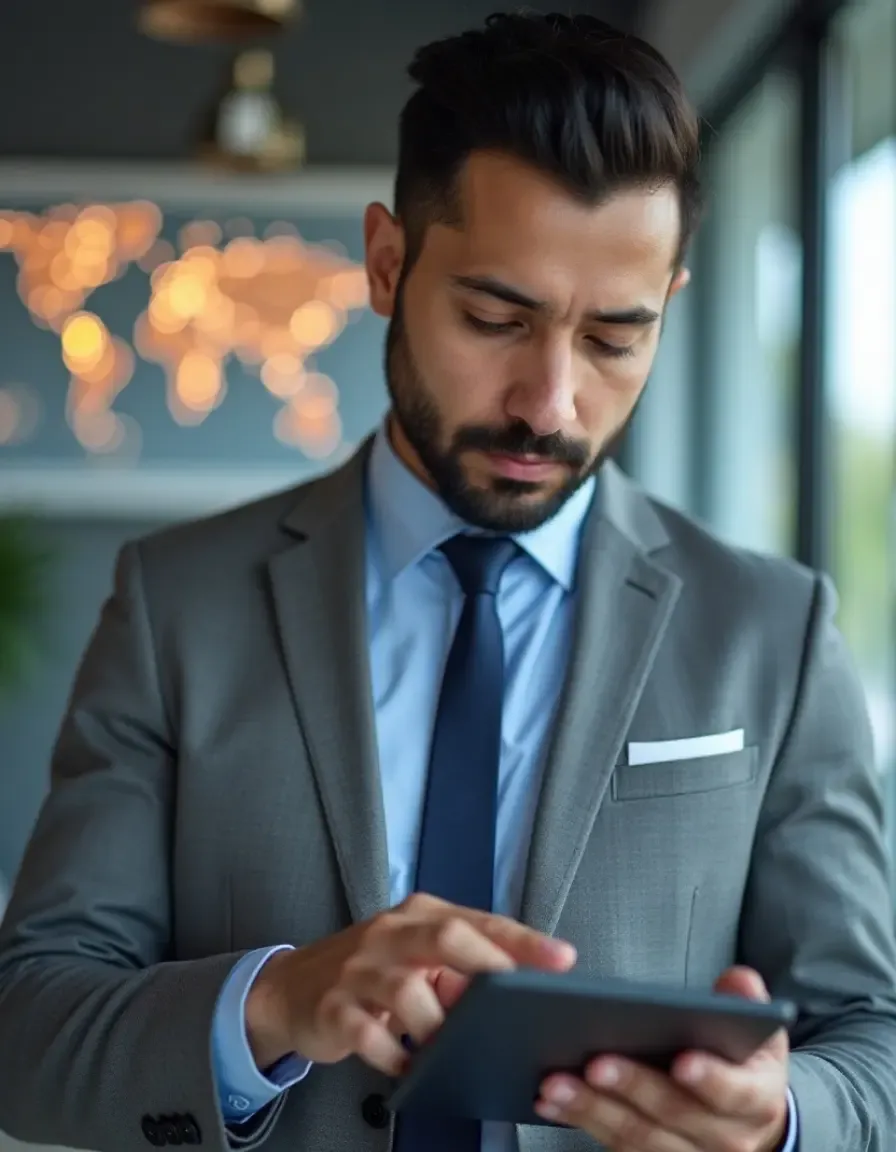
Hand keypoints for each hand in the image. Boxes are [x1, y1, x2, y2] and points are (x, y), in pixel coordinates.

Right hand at [245, 892, 575, 1075]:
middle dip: (489, 964)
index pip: (478, 921)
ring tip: (448, 1047)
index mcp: (418, 916)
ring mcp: (359, 969)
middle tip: (518, 997)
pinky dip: (394, 1056)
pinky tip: (407, 1068)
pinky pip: (369, 1035)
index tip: (563, 959)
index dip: (523, 940)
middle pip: (445, 937)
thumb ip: (458, 967)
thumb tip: (513, 990)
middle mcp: (390, 934)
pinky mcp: (333, 1008)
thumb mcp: (413, 955)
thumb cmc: (368, 970)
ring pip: (408, 990)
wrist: (288, 988)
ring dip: (437, 1026)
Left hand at [535, 967, 789, 1151]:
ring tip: (555, 1082)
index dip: (711, 1079)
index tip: (681, 1061)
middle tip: (595, 1062)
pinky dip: (580, 1121)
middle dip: (632, 1088)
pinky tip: (550, 1102)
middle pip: (675, 1115)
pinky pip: (615, 1145)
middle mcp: (726, 1137)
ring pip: (638, 1137)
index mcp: (755, 1099)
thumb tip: (737, 981)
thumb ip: (746, 1001)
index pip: (734, 1093)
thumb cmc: (742, 1064)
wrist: (747, 1122)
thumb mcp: (756, 1032)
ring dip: (592, 1109)